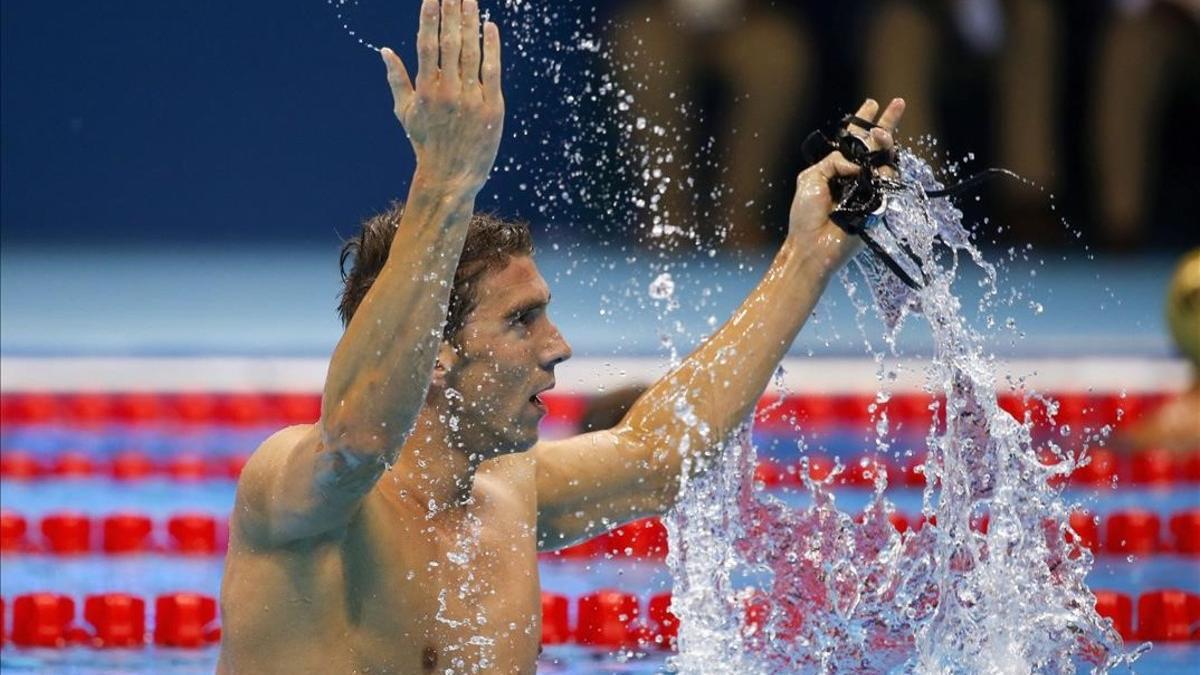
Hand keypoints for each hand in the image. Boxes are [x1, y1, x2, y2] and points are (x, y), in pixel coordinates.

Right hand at [381, 0, 503, 193]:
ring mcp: (472, 98)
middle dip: (452, 11)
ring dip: (471, 22)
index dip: (430, 18)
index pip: (427, 45)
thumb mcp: (406, 113)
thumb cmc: (426, 143)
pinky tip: (490, 26)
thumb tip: (384, 50)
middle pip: (450, 42)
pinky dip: (492, 47)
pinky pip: (493, 70)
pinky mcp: (492, 107)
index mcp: (425, 90)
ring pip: (472, 51)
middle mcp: (448, 92)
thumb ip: (397, 79)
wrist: (452, 176)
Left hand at [786, 97, 904, 266]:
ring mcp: (870, 189)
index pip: (854, 142)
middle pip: (877, 146)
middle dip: (887, 123)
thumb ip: (834, 161)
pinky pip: (888, 179)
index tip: (872, 103)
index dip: (863, 122)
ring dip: (884, 141)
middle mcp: (856, 176)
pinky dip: (884, 166)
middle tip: (898, 103)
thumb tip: (859, 162)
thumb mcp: (811, 178)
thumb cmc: (806, 215)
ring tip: (881, 132)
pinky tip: (880, 156)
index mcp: (837, 169)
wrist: (813, 245)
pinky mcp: (880, 203)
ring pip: (885, 159)